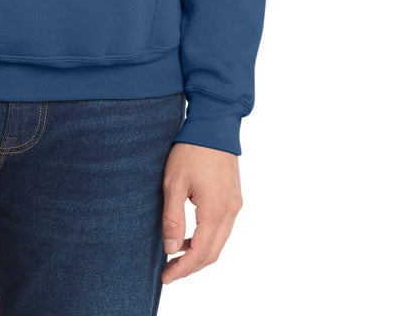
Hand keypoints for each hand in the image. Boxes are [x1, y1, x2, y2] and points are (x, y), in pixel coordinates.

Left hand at [160, 142, 242, 284]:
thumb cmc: (191, 150)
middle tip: (169, 271)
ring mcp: (235, 204)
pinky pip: (223, 228)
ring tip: (176, 256)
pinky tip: (190, 236)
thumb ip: (173, 219)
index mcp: (215, 210)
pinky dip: (207, 238)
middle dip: (191, 266)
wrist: (214, 124)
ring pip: (219, 242)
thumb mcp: (174, 183)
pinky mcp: (234, 197)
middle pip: (213, 253)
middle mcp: (230, 211)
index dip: (183, 269)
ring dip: (199, 253)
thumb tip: (171, 249)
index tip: (166, 277)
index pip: (200, 253)